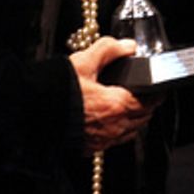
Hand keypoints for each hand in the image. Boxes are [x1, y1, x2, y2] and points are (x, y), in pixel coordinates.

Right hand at [69, 37, 154, 151]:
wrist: (32, 113)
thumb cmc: (58, 89)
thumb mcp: (84, 61)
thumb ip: (109, 49)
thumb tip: (128, 46)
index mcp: (117, 106)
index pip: (149, 102)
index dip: (157, 94)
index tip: (160, 88)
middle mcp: (113, 127)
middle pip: (142, 119)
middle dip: (147, 106)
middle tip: (147, 95)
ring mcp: (102, 140)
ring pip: (129, 132)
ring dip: (134, 120)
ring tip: (130, 106)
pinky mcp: (89, 147)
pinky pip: (112, 141)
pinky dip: (117, 130)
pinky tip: (108, 120)